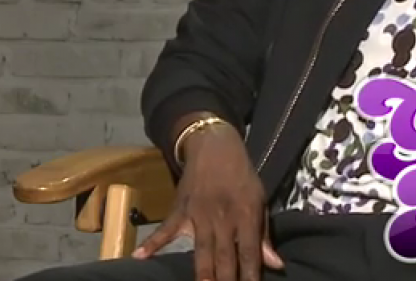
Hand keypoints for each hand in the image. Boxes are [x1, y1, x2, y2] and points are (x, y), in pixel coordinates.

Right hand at [134, 123, 281, 280]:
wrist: (213, 147)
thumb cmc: (241, 175)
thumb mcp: (259, 199)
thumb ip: (264, 234)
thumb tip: (275, 264)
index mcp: (245, 215)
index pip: (249, 252)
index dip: (250, 276)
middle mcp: (222, 218)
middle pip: (225, 257)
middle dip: (226, 280)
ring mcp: (198, 215)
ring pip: (201, 251)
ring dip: (203, 274)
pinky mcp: (180, 210)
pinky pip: (166, 230)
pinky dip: (152, 243)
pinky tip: (140, 257)